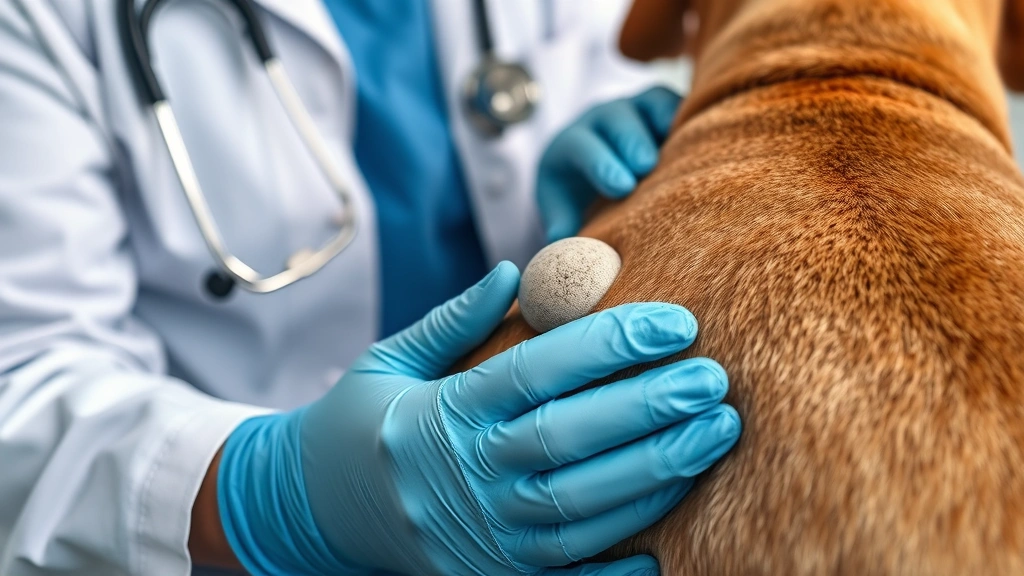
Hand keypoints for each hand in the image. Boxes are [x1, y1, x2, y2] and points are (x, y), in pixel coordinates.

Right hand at [217, 262, 739, 575]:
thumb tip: (517, 270)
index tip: (674, 322)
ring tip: (713, 434)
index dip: (610, 343)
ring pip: (581, 508)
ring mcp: (481, 535)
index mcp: (442, 413)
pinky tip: (667, 545)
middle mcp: (465, 475)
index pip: (538, 371)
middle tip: (712, 379)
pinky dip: (615, 570)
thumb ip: (454, 319)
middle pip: (570, 439)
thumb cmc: (358, 422)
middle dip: (650, 408)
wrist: (309, 510)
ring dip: (655, 474)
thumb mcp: (389, 360)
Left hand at [537, 86, 680, 241]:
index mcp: (572, 143)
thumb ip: (562, 223)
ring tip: (687, 149)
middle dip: (631, 141)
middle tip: (646, 166)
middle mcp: (603, 119)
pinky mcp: (664, 106)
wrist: (590, 162)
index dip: (600, 164)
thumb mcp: (562, 206)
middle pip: (617, 119)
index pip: (582, 147)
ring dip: (667, 122)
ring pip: (651, 102)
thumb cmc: (576, 190)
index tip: (620, 187)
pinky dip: (694, 115)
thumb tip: (563, 244)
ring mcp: (636, 108)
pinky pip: (680, 102)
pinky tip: (712, 136)